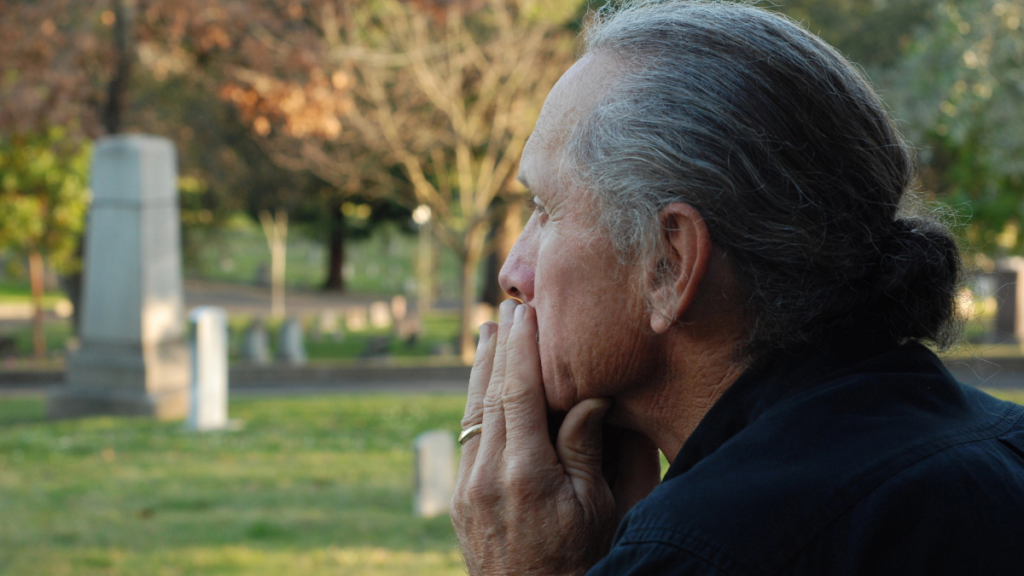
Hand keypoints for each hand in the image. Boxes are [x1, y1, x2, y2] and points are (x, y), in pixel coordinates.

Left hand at [451, 300, 659, 575]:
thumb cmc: (584, 561)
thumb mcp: (600, 507)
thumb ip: (587, 447)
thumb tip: (588, 394)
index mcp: (526, 474)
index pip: (518, 393)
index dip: (521, 348)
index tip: (525, 313)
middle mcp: (487, 477)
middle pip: (487, 396)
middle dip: (496, 350)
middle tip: (502, 311)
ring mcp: (467, 491)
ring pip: (471, 415)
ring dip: (479, 373)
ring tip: (487, 337)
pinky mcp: (460, 502)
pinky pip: (466, 441)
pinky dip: (475, 406)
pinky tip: (482, 389)